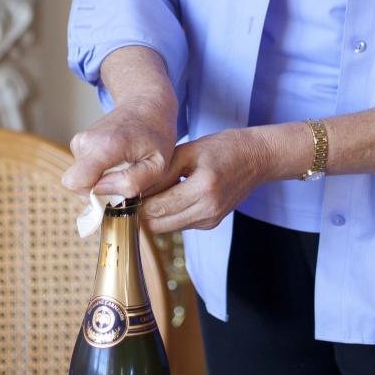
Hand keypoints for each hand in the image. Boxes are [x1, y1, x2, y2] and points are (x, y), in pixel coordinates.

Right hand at [62, 98, 177, 196]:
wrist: (147, 103)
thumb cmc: (156, 135)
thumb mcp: (158, 165)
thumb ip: (132, 183)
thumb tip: (100, 190)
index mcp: (104, 146)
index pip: (75, 181)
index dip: (93, 195)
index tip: (116, 190)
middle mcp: (86, 141)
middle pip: (77, 183)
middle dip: (99, 189)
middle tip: (125, 178)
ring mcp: (80, 140)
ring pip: (81, 177)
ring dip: (102, 179)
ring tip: (124, 166)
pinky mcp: (80, 142)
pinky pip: (84, 169)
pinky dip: (99, 171)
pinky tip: (117, 160)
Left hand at [135, 127, 274, 233]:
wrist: (258, 158)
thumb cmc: (223, 147)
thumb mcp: (189, 151)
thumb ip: (162, 172)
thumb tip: (133, 188)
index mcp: (203, 188)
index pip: (156, 208)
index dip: (132, 205)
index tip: (116, 196)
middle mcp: (208, 210)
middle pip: (158, 224)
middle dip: (137, 213)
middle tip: (122, 198)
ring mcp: (211, 220)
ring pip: (166, 227)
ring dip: (152, 215)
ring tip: (140, 196)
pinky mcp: (211, 223)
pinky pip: (179, 223)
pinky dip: (167, 214)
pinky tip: (163, 197)